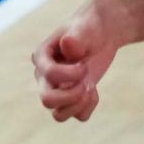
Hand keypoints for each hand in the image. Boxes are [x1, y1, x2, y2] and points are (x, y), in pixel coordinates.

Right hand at [28, 4, 122, 122]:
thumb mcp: (85, 28)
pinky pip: (78, 116)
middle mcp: (45, 76)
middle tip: (87, 82)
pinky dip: (89, 106)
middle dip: (72, 95)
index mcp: (42, 57)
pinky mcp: (72, 100)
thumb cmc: (90, 27)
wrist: (101, 33)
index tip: (84, 64)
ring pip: (59, 115)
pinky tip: (93, 89)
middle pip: (47, 100)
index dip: (70, 74)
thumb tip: (67, 45)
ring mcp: (57, 90)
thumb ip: (76, 37)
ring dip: (79, 104)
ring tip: (90, 87)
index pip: (48, 74)